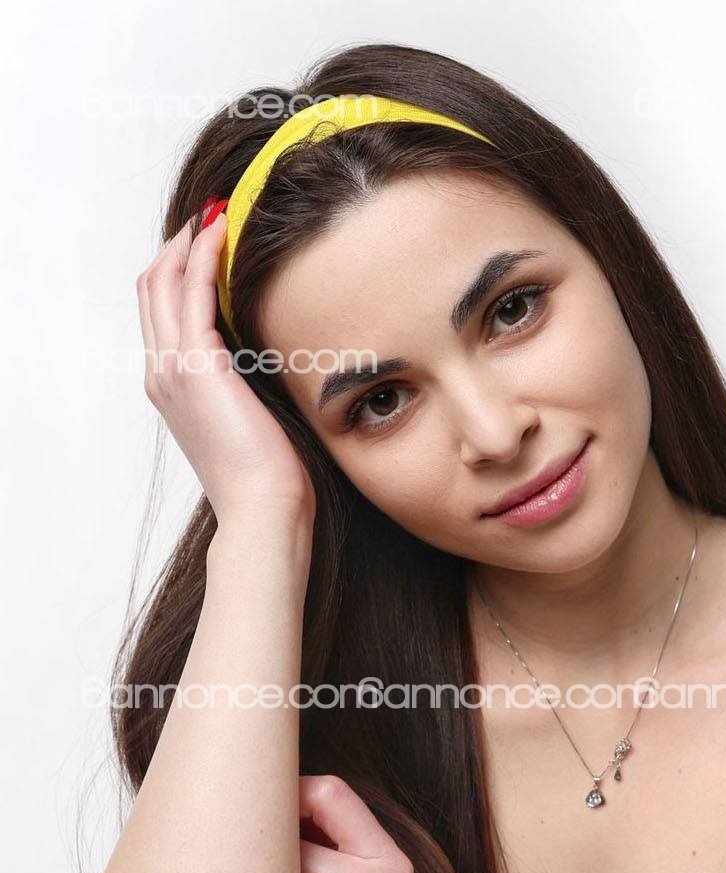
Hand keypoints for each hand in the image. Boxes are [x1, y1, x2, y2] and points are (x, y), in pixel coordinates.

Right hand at [136, 206, 314, 526]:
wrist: (263, 510)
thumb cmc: (269, 477)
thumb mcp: (253, 417)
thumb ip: (248, 380)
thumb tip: (275, 350)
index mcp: (172, 386)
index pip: (161, 310)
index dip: (179, 268)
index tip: (209, 238)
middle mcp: (162, 372)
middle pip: (152, 287)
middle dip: (178, 244)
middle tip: (210, 212)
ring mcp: (173, 368)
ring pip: (164, 282)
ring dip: (189, 241)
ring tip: (217, 211)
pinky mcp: (196, 365)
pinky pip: (191, 293)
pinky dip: (204, 257)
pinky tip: (225, 235)